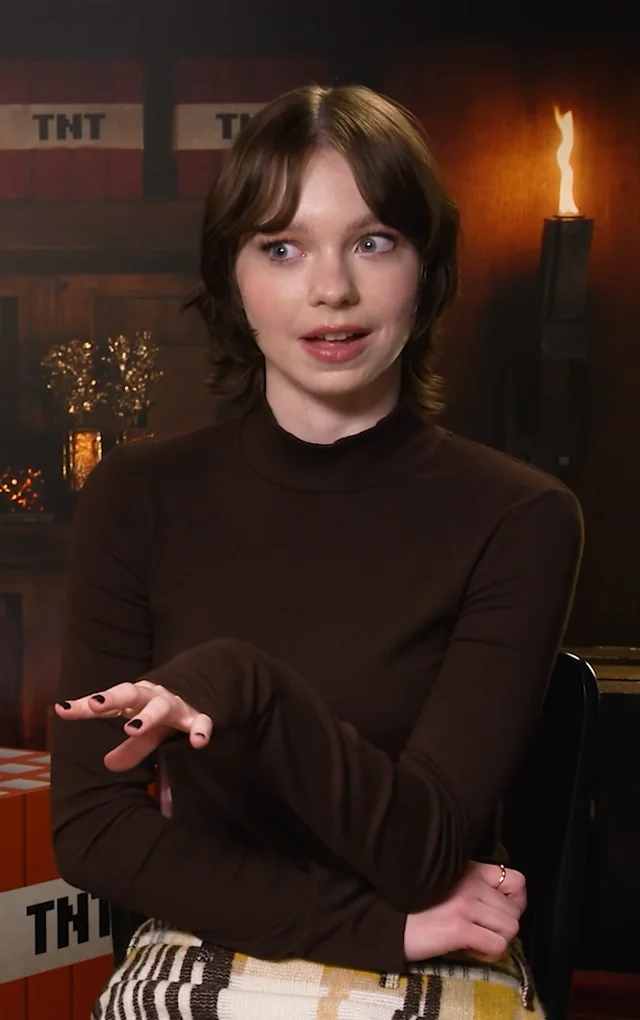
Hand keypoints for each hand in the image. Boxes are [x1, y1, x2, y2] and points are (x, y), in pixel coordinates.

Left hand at [54, 681, 212, 771]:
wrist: (205, 690)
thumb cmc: (166, 714)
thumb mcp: (147, 732)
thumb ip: (130, 748)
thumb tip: (107, 765)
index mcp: (136, 699)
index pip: (107, 701)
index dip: (84, 706)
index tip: (62, 709)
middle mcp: (153, 697)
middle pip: (130, 693)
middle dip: (113, 698)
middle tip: (96, 705)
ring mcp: (176, 704)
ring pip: (161, 706)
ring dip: (147, 716)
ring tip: (131, 728)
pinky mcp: (198, 715)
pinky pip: (200, 721)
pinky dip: (199, 730)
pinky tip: (197, 742)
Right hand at [403, 862, 525, 963]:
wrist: (386, 920)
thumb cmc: (415, 905)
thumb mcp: (447, 884)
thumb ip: (473, 886)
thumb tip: (503, 904)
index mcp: (470, 869)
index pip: (517, 881)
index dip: (516, 902)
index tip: (499, 914)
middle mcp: (471, 883)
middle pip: (515, 911)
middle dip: (503, 927)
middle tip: (482, 932)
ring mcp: (466, 905)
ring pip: (510, 928)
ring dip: (497, 940)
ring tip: (475, 940)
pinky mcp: (459, 928)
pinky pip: (497, 945)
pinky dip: (488, 953)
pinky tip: (469, 949)